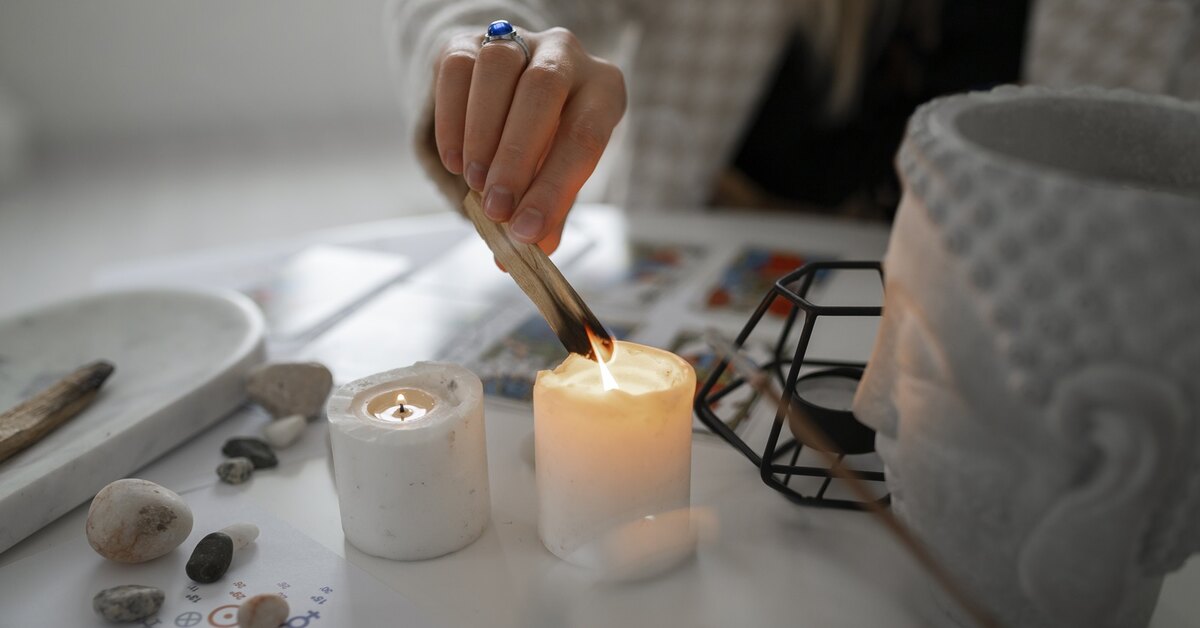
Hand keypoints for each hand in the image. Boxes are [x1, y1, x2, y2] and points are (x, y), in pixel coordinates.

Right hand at [433, 26, 625, 254]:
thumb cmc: (546, 141)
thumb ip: (550, 210)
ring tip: (475, 183)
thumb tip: (534, 253)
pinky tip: (455, 161)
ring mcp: (518, 41)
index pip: (585, 135)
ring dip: (483, 132)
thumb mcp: (558, 173)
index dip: (555, 187)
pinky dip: (453, 120)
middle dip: (516, 156)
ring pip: (499, 68)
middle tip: (497, 209)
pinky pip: (459, 69)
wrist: (510, 93)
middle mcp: (566, 53)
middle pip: (543, 90)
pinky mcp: (471, 41)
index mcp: (602, 89)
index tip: (527, 232)